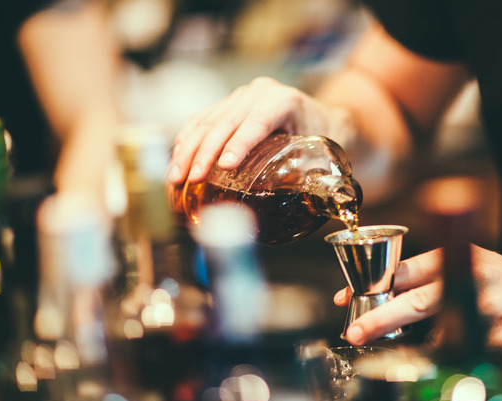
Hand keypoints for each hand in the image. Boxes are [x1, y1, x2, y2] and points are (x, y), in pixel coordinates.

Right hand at [168, 76, 348, 184]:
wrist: (325, 119)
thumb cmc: (325, 138)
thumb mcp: (321, 154)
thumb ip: (303, 173)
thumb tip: (283, 206)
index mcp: (285, 101)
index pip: (258, 122)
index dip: (239, 143)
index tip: (225, 166)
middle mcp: (260, 93)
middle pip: (225, 121)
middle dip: (204, 152)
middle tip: (192, 179)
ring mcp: (241, 96)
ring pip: (207, 120)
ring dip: (188, 150)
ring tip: (176, 177)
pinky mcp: (227, 104)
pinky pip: (200, 121)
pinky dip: (186, 143)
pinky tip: (177, 163)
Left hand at [334, 245, 501, 365]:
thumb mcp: (474, 262)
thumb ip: (433, 272)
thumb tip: (384, 290)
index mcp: (465, 258)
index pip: (410, 270)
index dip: (375, 285)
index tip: (348, 298)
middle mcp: (476, 284)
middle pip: (417, 303)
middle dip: (380, 319)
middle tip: (355, 333)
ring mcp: (489, 318)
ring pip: (436, 340)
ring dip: (428, 345)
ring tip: (459, 332)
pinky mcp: (500, 348)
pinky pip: (461, 358)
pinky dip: (458, 356)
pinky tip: (478, 344)